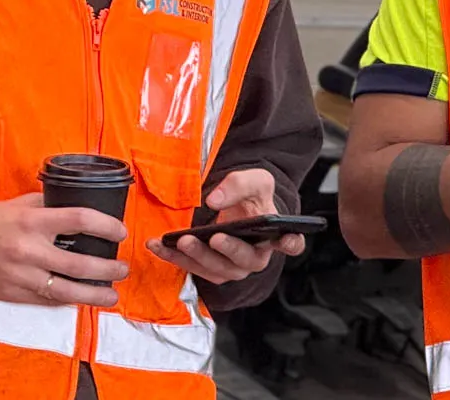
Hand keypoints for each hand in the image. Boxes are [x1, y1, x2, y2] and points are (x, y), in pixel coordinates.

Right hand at [0, 192, 128, 307]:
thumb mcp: (24, 204)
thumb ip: (53, 206)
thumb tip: (86, 207)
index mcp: (34, 221)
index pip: (80, 220)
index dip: (106, 226)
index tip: (121, 232)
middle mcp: (29, 249)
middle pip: (79, 264)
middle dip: (108, 269)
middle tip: (123, 269)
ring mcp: (20, 275)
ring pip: (65, 291)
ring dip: (93, 295)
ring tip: (111, 295)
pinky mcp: (12, 293)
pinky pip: (46, 301)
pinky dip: (67, 301)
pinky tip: (82, 299)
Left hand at [146, 168, 305, 284]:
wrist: (236, 209)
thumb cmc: (251, 198)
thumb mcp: (253, 181)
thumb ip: (238, 184)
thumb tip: (215, 199)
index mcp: (274, 236)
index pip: (291, 243)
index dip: (291, 243)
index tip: (286, 238)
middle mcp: (256, 257)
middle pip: (245, 260)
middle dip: (228, 250)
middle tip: (214, 237)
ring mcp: (232, 267)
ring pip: (216, 269)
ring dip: (196, 256)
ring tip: (180, 241)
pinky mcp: (210, 270)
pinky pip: (192, 268)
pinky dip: (174, 257)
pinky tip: (158, 245)